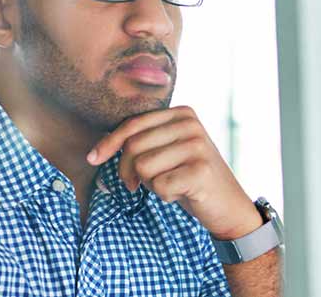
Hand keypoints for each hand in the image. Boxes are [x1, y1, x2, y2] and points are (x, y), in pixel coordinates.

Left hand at [87, 106, 261, 239]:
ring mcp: (198, 146)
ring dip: (150, 184)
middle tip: (138, 185)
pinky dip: (165, 196)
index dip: (109, 143)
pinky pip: (158, 185)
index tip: (92, 158)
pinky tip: (182, 194)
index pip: (133, 124)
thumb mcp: (167, 152)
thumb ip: (143, 141)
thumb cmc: (189, 179)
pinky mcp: (200, 170)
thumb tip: (97, 150)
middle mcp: (191, 124)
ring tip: (171, 184)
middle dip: (128, 170)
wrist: (228, 206)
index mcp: (182, 113)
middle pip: (134, 146)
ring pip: (143, 167)